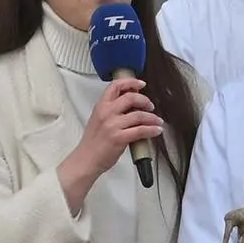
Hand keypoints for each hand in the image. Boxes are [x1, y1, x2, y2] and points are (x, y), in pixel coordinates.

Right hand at [57, 74, 167, 207]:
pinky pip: (141, 131)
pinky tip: (156, 130)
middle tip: (151, 105)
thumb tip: (131, 104)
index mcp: (101, 106)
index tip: (140, 84)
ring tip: (157, 121)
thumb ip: (112, 110)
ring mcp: (113, 125)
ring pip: (139, 115)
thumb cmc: (93, 143)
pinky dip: (152, 130)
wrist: (86, 160)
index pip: (115, 86)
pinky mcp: (119, 138)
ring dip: (152, 118)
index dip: (130, 82)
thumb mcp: (98, 119)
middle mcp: (106, 113)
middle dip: (145, 100)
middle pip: (131, 97)